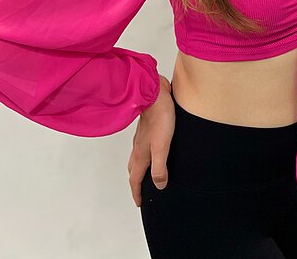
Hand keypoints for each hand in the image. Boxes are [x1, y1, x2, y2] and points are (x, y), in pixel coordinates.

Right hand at [127, 74, 174, 206]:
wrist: (155, 93)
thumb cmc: (160, 117)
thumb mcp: (162, 146)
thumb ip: (160, 166)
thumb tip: (159, 185)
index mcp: (141, 154)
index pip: (136, 179)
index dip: (137, 193)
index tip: (140, 203)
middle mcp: (138, 146)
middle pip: (133, 169)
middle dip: (135, 182)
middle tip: (140, 191)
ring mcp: (141, 136)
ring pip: (136, 156)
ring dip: (138, 168)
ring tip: (145, 172)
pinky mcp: (146, 127)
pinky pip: (141, 145)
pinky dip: (143, 153)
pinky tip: (151, 148)